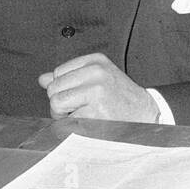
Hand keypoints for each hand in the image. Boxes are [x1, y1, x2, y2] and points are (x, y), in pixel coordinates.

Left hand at [37, 53, 159, 122]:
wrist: (146, 113)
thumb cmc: (120, 97)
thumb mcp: (97, 79)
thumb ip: (69, 77)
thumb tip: (43, 79)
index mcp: (96, 61)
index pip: (58, 73)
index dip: (63, 88)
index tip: (78, 95)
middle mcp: (97, 73)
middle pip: (54, 88)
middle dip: (60, 103)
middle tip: (79, 108)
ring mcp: (97, 92)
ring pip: (57, 104)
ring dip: (64, 115)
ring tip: (83, 115)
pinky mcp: (96, 112)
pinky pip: (67, 121)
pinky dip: (74, 127)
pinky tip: (90, 123)